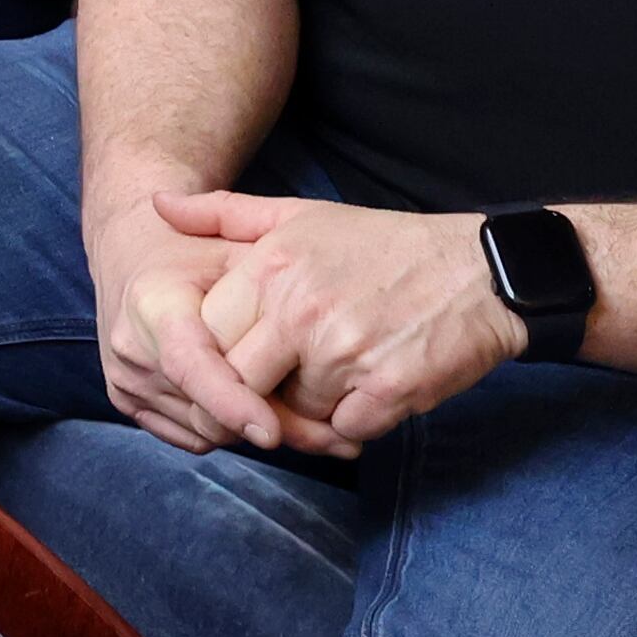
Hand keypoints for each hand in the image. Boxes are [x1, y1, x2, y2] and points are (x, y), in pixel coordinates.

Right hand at [84, 189, 323, 458]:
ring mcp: (125, 379)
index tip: (271, 433)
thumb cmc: (194, 247)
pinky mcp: (127, 400)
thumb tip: (323, 345)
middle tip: (333, 436)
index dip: (230, 402)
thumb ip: (274, 294)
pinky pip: (190, 435)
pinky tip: (256, 408)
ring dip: (251, 429)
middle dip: (267, 424)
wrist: (130, 250)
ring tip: (304, 416)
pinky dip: (226, 430)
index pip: (190, 366)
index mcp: (154, 303)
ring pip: (204, 430)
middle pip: (203, 411)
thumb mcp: (238, 249)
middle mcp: (132, 348)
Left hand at [159, 190, 524, 448]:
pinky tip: (372, 388)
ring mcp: (346, 353)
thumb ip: (222, 214)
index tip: (242, 356)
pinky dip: (353, 421)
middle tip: (286, 380)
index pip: (204, 340)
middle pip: (239, 385)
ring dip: (309, 407)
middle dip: (256, 393)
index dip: (216, 359)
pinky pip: (344, 431)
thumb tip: (155, 205)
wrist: (481, 272)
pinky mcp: (389, 389)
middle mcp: (302, 311)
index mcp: (270, 269)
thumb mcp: (298, 215)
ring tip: (341, 369)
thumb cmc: (382, 246)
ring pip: (292, 413)